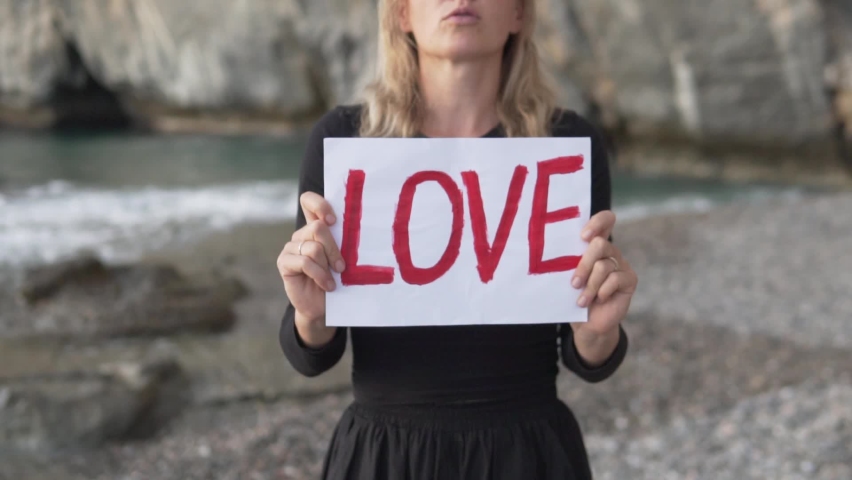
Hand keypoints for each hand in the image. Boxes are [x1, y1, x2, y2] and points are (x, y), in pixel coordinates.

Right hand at [276, 192, 345, 345]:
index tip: (334, 221)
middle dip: (334, 248)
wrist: (323, 307)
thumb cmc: (337, 279)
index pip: (308, 201)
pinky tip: (327, 285)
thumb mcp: (343, 258)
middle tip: (342, 266)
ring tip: (334, 279)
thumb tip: (355, 226)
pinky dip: (320, 275)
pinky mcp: (284, 262)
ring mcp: (290, 248)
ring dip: (327, 266)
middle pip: (318, 227)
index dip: (320, 205)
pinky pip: (305, 262)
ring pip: (313, 247)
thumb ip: (342, 241)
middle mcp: (301, 235)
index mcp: (315, 227)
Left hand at [571, 211, 637, 337]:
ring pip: (603, 266)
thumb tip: (554, 255)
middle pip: (600, 244)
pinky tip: (598, 300)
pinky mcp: (629, 279)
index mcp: (593, 246)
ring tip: (581, 300)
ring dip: (589, 286)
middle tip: (574, 283)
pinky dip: (602, 292)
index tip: (583, 236)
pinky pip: (615, 279)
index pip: (604, 220)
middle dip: (583, 265)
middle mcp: (609, 252)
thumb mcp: (566, 279)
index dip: (597, 222)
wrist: (587, 324)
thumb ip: (567, 263)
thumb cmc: (573, 298)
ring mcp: (621, 265)